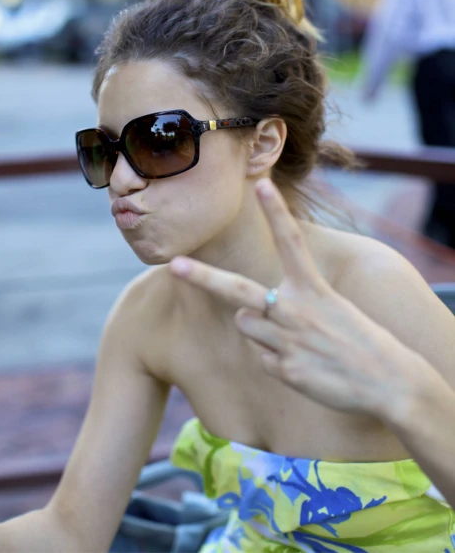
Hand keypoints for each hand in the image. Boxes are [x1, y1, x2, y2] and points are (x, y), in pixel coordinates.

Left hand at [170, 179, 426, 418]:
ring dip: (259, 329)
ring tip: (296, 340)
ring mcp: (287, 340)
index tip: (262, 183)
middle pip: (238, 290)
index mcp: (313, 287)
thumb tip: (245, 314)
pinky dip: (276, 359)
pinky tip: (304, 364)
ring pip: (245, 324)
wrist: (389, 381)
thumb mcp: (332, 308)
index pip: (290, 241)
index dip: (276, 210)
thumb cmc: (360, 340)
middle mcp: (295, 310)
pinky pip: (261, 356)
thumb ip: (289, 305)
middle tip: (175, 265)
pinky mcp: (284, 368)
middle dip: (203, 277)